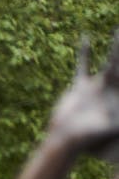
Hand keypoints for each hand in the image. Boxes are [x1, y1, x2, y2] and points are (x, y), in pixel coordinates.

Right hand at [48, 33, 118, 157]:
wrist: (65, 140)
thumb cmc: (86, 139)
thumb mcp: (106, 129)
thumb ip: (114, 123)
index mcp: (118, 98)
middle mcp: (110, 90)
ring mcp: (95, 87)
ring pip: (108, 62)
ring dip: (114, 47)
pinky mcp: (79, 87)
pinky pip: (83, 66)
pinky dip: (84, 53)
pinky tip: (86, 38)